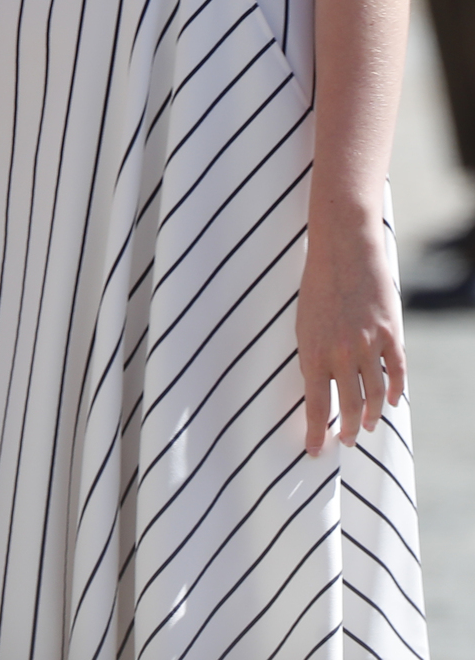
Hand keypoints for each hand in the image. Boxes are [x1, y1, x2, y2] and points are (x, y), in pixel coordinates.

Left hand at [296, 218, 405, 456]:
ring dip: (370, 415)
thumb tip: (319, 389)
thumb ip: (313, 357)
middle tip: (344, 440)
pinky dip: (396, 391)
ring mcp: (368, 344)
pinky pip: (396, 372)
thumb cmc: (317, 286)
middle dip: (345, 430)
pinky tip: (391, 401)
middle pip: (347, 407)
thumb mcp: (304, 324)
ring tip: (365, 424)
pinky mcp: (390, 333)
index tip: (313, 451)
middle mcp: (341, 353)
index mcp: (313, 351)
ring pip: (375, 395)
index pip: (315, 406)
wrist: (343, 250)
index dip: (315, 433)